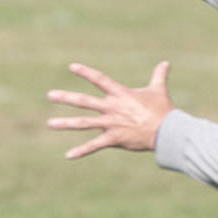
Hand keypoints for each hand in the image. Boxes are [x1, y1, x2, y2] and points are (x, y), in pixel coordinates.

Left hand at [46, 61, 173, 158]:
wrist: (167, 131)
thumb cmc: (163, 110)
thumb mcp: (159, 90)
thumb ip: (158, 75)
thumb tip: (166, 62)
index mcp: (121, 94)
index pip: (100, 79)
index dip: (86, 72)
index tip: (71, 67)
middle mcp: (112, 107)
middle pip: (84, 101)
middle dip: (66, 97)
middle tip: (50, 95)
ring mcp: (111, 124)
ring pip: (84, 123)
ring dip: (66, 123)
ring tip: (50, 124)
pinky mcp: (114, 139)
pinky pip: (94, 146)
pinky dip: (81, 151)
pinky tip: (68, 155)